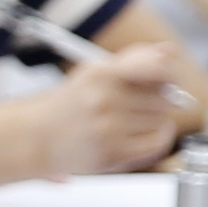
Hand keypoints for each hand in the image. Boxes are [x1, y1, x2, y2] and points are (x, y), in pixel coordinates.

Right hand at [30, 47, 192, 174]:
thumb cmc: (73, 103)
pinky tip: (134, 137)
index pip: (158, 68)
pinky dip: (153, 141)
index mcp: (100, 74)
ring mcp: (107, 129)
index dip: (170, 74)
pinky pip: (157, 144)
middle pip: (165, 98)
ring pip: (163, 121)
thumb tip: (171, 51)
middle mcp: (103, 101)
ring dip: (152, 122)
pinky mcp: (112, 154)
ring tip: (125, 123)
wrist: (36, 138)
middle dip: (156, 101)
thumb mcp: (97, 72)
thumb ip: (137, 59)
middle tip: (131, 105)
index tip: (168, 80)